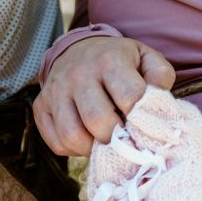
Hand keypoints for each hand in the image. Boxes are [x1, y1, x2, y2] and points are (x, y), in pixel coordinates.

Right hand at [34, 36, 176, 155]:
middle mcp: (78, 74)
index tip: (146, 126)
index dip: (142, 119)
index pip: (130, 98)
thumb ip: (160, 77)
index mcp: (109, 60)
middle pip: (98, 120)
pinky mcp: (41, 107)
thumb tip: (159, 103)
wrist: (80, 50)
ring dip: (95, 148)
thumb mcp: (146, 59)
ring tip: (108, 141)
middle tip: (127, 138)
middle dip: (118, 138)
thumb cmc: (120, 61)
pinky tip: (89, 139)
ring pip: (73, 136)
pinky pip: (57, 143)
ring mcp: (56, 91)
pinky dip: (75, 150)